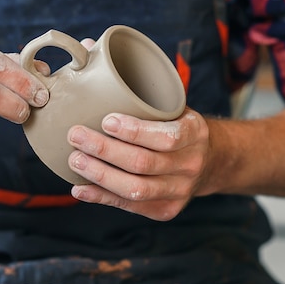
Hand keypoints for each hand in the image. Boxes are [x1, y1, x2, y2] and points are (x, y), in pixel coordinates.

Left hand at [66, 108, 209, 220]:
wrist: (209, 162)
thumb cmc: (177, 127)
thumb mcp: (174, 109)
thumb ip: (143, 100)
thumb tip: (93, 73)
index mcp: (195, 133)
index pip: (166, 137)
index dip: (134, 131)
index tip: (106, 121)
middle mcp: (190, 165)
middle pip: (143, 163)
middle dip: (105, 150)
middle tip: (76, 136)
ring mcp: (179, 191)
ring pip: (135, 189)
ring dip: (100, 175)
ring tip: (75, 160)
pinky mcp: (165, 210)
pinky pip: (129, 206)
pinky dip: (101, 197)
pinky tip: (80, 188)